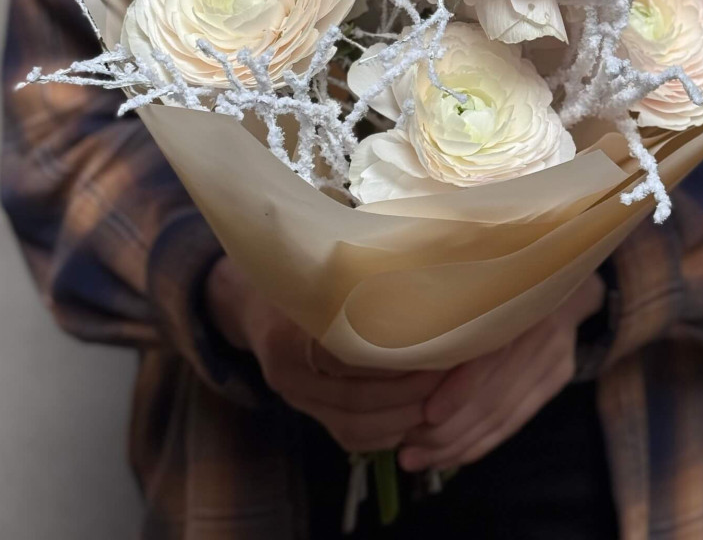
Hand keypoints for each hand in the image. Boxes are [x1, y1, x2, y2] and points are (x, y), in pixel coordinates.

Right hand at [205, 257, 441, 451]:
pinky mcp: (306, 413)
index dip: (396, 357)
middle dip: (410, 392)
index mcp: (289, 332)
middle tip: (450, 374)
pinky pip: (349, 436)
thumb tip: (423, 271)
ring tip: (441, 396)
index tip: (437, 343)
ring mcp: (294, 398)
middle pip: (356, 397)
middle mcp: (287, 372)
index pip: (347, 356)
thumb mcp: (323, 267)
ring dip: (404, 417)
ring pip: (355, 425)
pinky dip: (387, 433)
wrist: (252, 302)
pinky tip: (415, 415)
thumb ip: (361, 277)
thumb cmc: (301, 273)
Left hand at [398, 273, 605, 471]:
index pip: (490, 357)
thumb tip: (397, 341)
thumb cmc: (498, 272)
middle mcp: (540, 329)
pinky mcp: (558, 373)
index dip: (459, 389)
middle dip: (448, 431)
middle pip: (495, 395)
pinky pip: (516, 419)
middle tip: (407, 450)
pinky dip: (482, 442)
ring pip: (504, 415)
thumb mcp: (474, 279)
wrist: (560, 270)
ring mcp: (554, 354)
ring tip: (418, 460)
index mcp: (515, 300)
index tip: (427, 414)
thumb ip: (447, 307)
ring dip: (458, 445)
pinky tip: (452, 456)